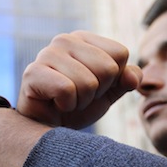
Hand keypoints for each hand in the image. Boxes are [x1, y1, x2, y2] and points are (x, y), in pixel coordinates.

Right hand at [17, 31, 141, 128]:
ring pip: (88, 83)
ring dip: (81, 102)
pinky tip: (55, 104)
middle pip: (108, 68)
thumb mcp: (108, 94)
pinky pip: (67, 90)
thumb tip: (133, 77)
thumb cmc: (76, 107)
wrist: (46, 128)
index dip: (112, 79)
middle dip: (97, 92)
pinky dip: (67, 105)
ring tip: (66, 102)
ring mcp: (46, 54)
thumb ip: (125, 81)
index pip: (120, 54)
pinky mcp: (32, 73)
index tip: (93, 88)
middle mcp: (64, 40)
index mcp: (84, 39)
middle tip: (78, 97)